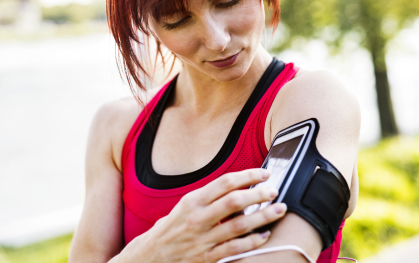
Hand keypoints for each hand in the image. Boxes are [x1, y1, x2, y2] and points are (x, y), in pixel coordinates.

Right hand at [137, 168, 286, 262]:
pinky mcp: (208, 257)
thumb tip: (236, 187)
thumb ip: (208, 198)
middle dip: (259, 194)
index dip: (248, 176)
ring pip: (240, 225)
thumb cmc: (170, 228)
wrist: (151, 255)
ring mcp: (203, 238)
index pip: (224, 182)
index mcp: (192, 201)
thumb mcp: (184, 206)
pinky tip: (264, 235)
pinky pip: (236, 248)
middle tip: (274, 191)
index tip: (264, 174)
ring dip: (263, 216)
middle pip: (235, 201)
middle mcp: (198, 218)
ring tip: (278, 209)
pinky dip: (253, 241)